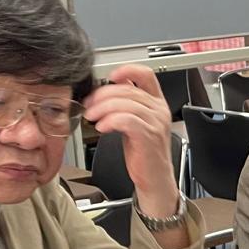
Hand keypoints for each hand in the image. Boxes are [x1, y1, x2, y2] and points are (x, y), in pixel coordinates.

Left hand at [83, 65, 177, 214]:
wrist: (154, 179)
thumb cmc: (143, 154)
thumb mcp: (134, 123)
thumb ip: (126, 106)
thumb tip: (106, 91)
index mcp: (157, 103)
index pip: (146, 74)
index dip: (127, 70)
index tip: (109, 77)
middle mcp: (159, 110)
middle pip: (128, 89)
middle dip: (103, 94)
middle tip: (89, 104)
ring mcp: (156, 122)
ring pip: (125, 103)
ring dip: (103, 108)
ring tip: (92, 116)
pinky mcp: (148, 136)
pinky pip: (126, 120)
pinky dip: (110, 121)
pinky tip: (102, 127)